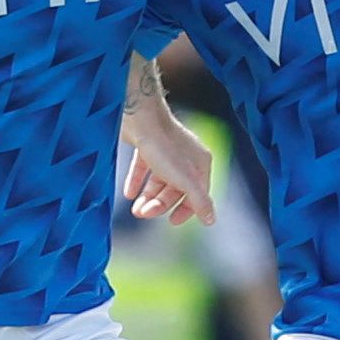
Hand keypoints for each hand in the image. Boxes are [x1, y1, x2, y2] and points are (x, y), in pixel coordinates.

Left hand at [118, 100, 217, 225]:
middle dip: (160, 204)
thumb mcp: (185, 179)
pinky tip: (128, 193)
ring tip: (135, 209)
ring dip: (147, 196)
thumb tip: (211, 220)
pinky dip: (136, 181)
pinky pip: (143, 167)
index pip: (198, 193)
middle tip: (142, 214)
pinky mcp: (146, 144)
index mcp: (200, 163)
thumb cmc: (164, 147)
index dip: (187, 209)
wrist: (139, 117)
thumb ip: (199, 200)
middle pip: (175, 188)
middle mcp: (185, 156)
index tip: (171, 222)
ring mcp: (165, 149)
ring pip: (158, 179)